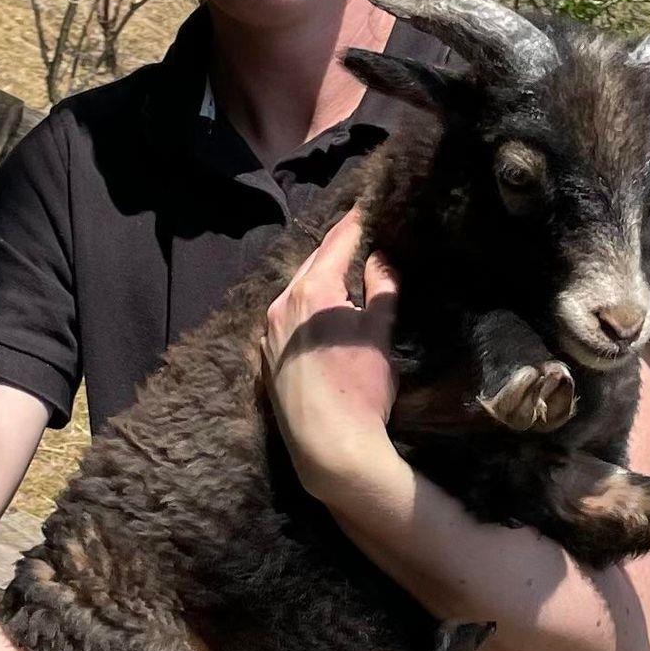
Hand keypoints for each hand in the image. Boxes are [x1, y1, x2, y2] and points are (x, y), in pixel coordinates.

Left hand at [261, 206, 400, 499]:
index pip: (337, 242)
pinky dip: (306, 304)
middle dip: (336, 247)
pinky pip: (287, 316)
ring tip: (344, 267)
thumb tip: (381, 259)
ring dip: (320, 276)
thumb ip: (381, 289)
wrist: (328, 447)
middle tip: (360, 232)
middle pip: (312, 262)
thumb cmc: (360, 389)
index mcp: (312, 291)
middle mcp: (282, 304)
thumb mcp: (378, 334)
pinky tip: (322, 310)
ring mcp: (270, 332)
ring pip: (297, 289)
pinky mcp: (267, 357)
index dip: (356, 221)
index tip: (368, 203)